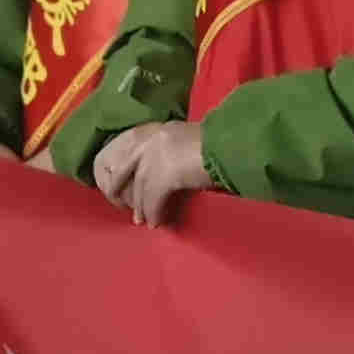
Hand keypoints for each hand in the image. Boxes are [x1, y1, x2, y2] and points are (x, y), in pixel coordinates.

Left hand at [90, 121, 211, 225]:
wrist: (234, 147)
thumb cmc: (223, 143)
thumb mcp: (195, 139)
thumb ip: (179, 148)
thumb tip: (174, 168)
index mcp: (163, 130)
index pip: (134, 149)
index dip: (126, 168)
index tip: (124, 181)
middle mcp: (153, 142)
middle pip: (127, 169)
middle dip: (120, 189)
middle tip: (121, 205)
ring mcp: (155, 159)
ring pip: (140, 188)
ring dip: (142, 207)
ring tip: (144, 221)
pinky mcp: (162, 178)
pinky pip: (153, 201)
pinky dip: (154, 213)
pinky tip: (157, 222)